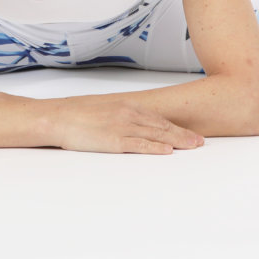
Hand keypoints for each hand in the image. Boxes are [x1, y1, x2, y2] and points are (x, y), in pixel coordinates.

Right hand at [0, 91, 203, 153]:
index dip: (176, 126)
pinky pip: (138, 145)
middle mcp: (128, 114)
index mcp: (126, 107)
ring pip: (155, 134)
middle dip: (183, 135)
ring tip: (193, 147)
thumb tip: (132, 124)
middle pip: (162, 126)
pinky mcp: (112, 140)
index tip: (191, 133)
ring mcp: (121, 127)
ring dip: (177, 141)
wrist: (56, 116)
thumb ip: (120, 116)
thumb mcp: (104, 110)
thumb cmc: (77, 115)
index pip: (157, 118)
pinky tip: (167, 152)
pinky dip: (155, 148)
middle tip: (201, 142)